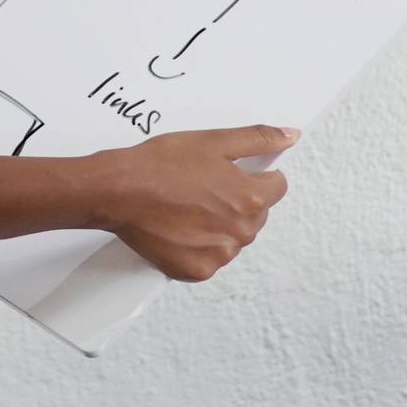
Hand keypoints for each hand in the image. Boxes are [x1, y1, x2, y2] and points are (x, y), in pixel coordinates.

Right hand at [73, 124, 296, 280]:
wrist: (117, 192)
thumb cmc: (159, 166)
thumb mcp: (213, 141)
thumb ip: (258, 139)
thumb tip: (289, 136)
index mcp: (251, 198)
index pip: (277, 187)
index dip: (254, 174)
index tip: (233, 172)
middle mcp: (241, 231)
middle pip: (255, 214)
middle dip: (236, 200)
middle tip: (202, 185)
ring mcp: (219, 255)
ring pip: (232, 237)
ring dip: (218, 224)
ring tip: (186, 205)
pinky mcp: (196, 270)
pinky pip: (210, 257)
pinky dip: (198, 245)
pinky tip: (179, 226)